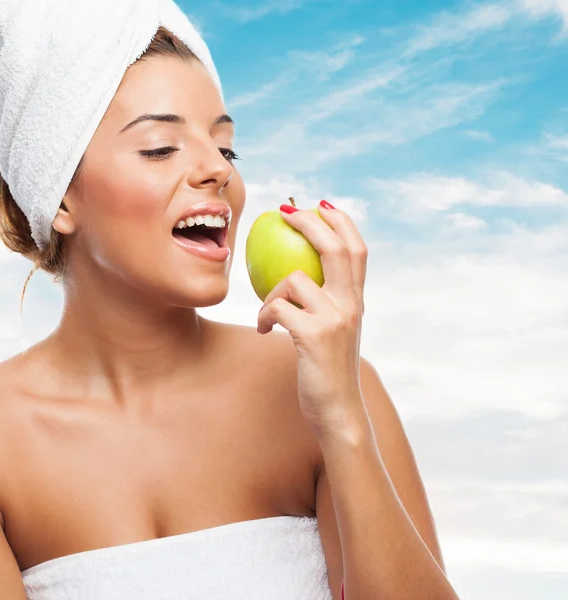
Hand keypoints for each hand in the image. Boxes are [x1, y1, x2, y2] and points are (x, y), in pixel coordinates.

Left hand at [257, 200, 368, 434]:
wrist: (339, 411)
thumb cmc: (329, 370)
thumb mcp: (338, 331)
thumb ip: (330, 304)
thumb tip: (305, 279)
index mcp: (357, 301)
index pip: (357, 249)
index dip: (342, 222)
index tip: (322, 205)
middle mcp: (352, 305)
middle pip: (335, 248)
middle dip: (310, 221)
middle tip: (284, 211)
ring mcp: (335, 319)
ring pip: (294, 280)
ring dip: (271, 293)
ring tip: (267, 314)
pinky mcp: (314, 335)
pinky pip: (277, 308)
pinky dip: (264, 316)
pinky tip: (265, 331)